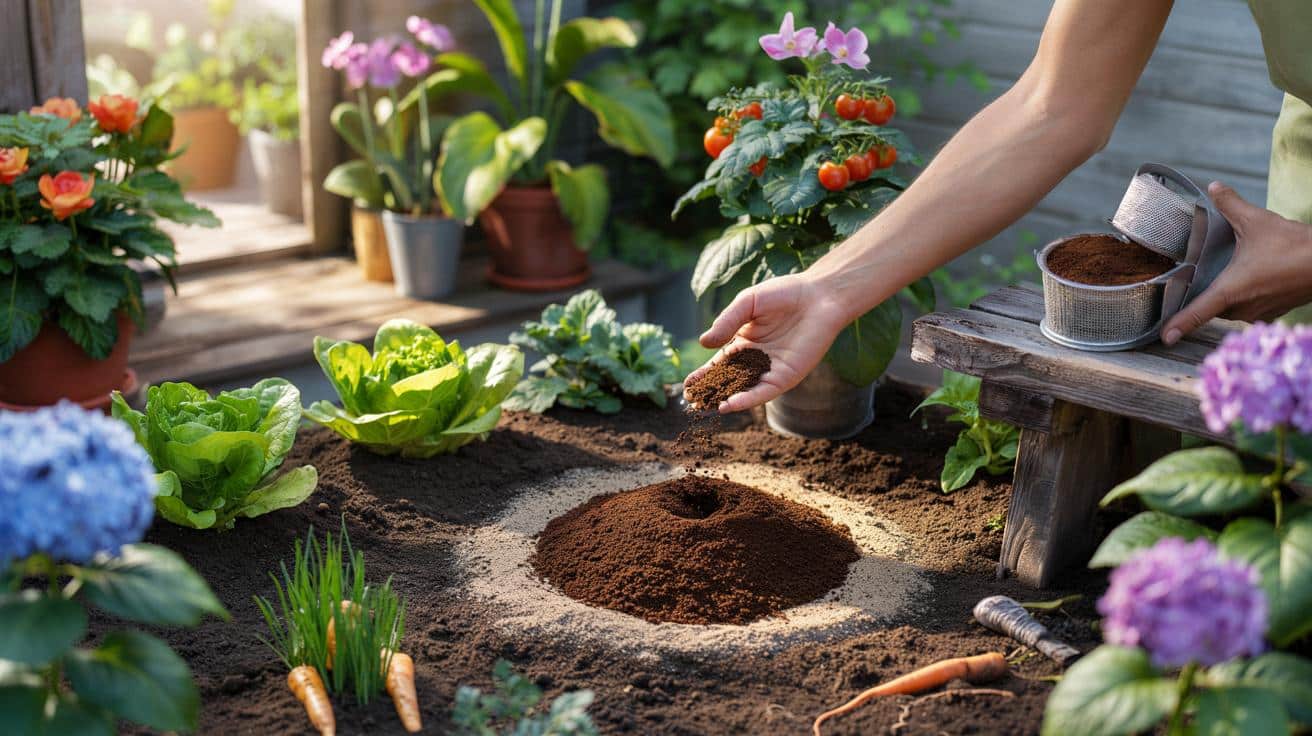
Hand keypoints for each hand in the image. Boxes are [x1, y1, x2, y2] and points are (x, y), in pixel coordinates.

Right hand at [683, 273, 850, 412]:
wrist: (819, 296)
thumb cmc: (784, 294)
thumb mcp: (747, 303)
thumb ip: (726, 322)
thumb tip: (703, 343)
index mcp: (743, 342)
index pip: (718, 363)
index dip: (703, 374)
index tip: (687, 385)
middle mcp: (755, 359)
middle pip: (728, 380)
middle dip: (710, 391)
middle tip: (691, 401)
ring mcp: (770, 370)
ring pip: (743, 389)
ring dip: (724, 399)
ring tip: (705, 407)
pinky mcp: (785, 377)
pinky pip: (763, 392)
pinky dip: (746, 399)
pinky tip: (729, 405)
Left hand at [1162, 182, 1311, 344]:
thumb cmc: (1295, 246)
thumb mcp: (1257, 221)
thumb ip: (1230, 204)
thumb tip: (1213, 186)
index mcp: (1231, 291)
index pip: (1198, 312)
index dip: (1179, 325)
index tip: (1165, 337)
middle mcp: (1243, 308)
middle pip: (1212, 307)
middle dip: (1205, 294)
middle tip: (1198, 279)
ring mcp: (1260, 314)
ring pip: (1231, 308)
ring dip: (1228, 294)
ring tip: (1231, 274)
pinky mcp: (1274, 313)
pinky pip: (1250, 308)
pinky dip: (1247, 296)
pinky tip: (1253, 279)